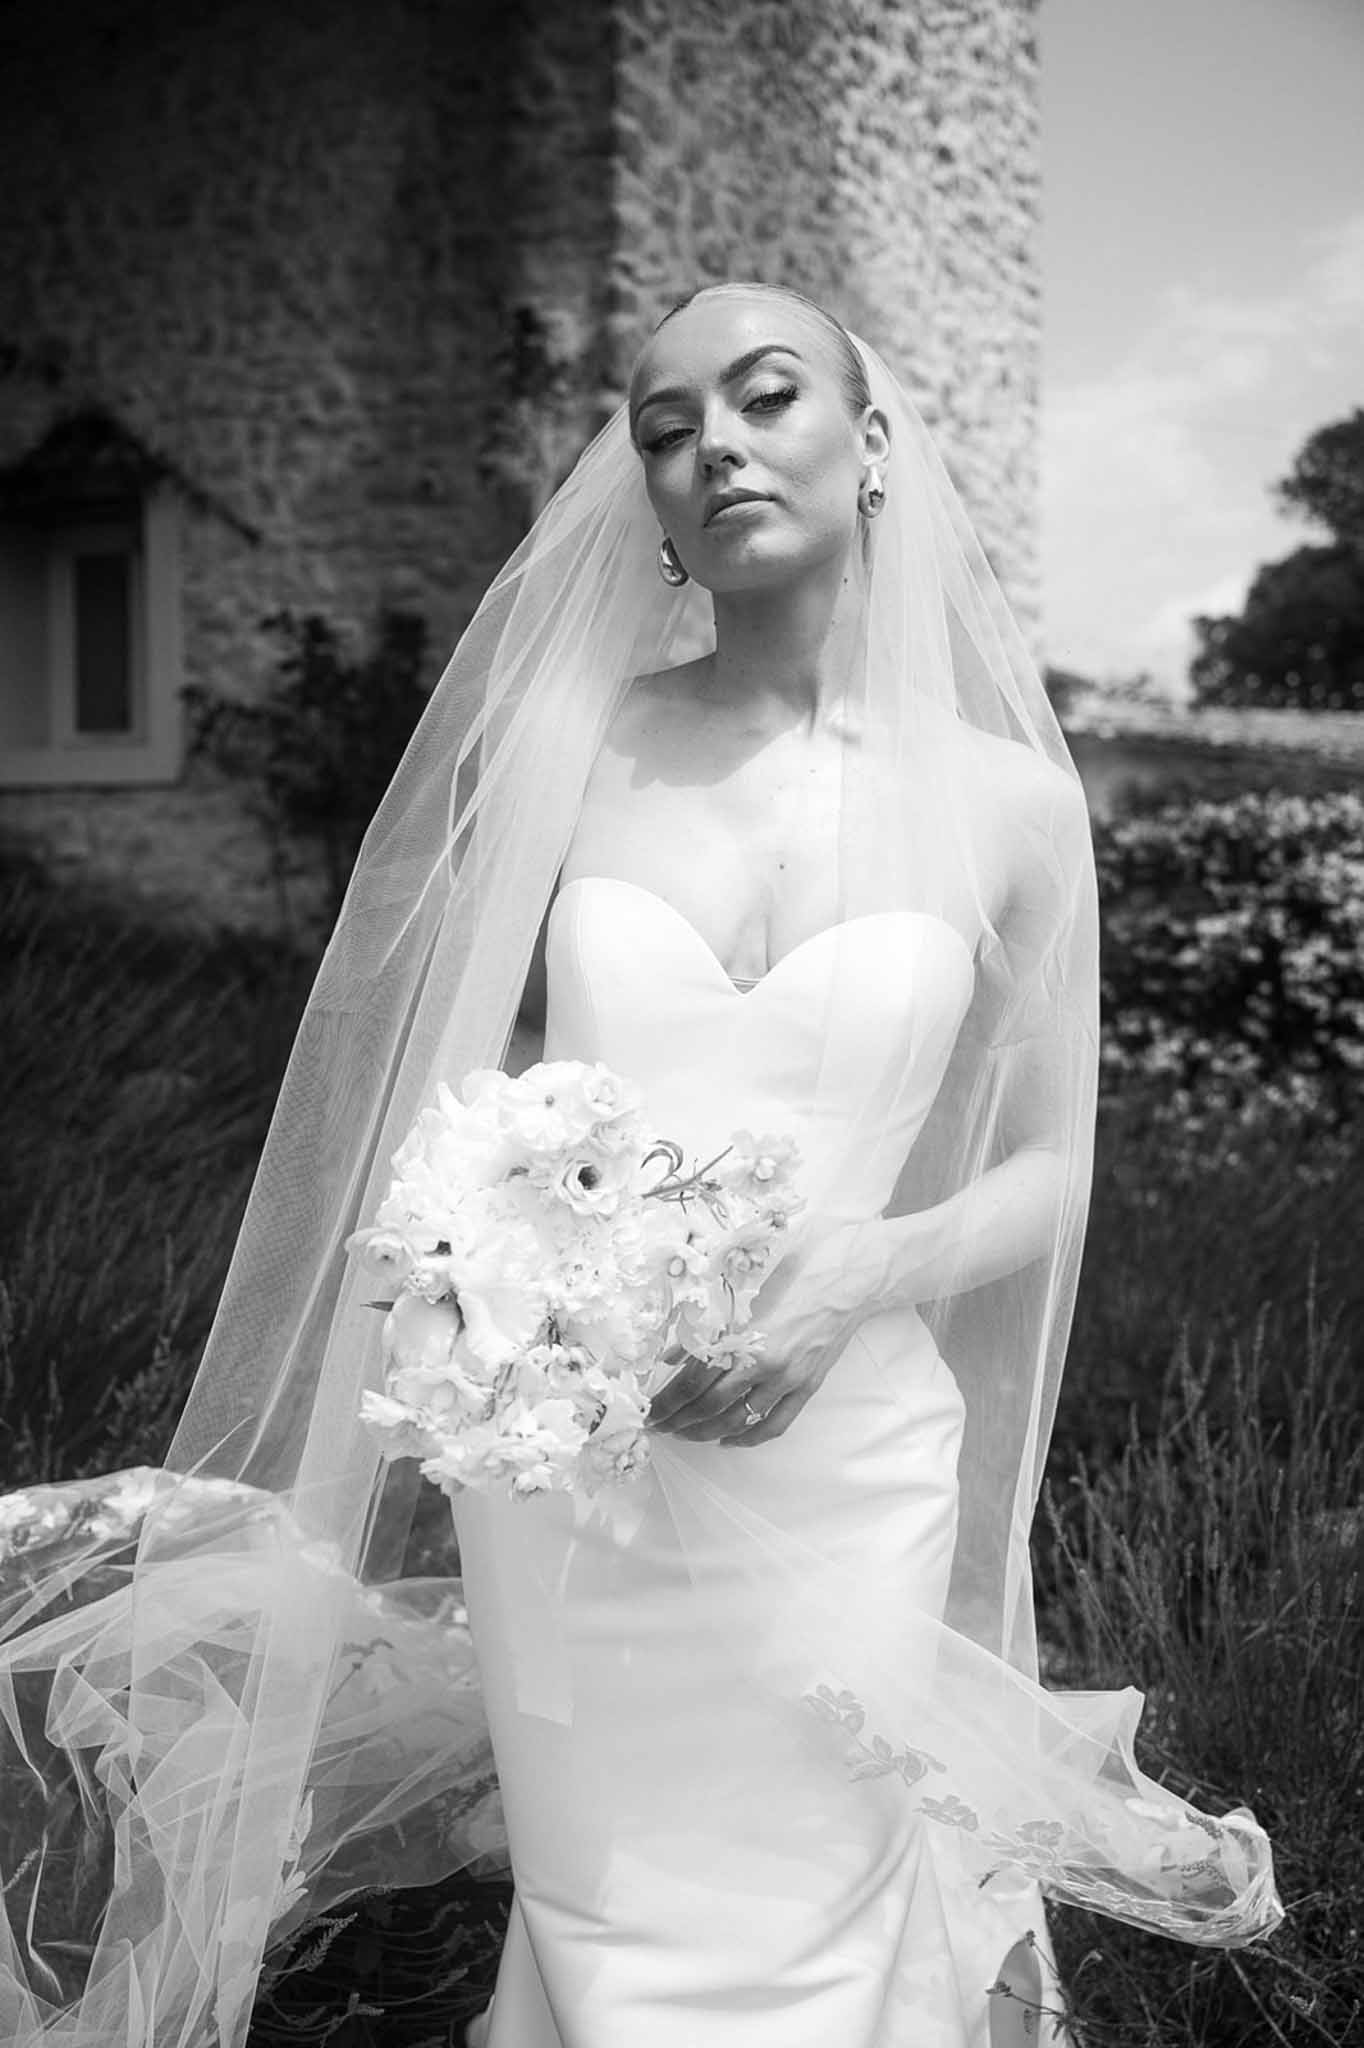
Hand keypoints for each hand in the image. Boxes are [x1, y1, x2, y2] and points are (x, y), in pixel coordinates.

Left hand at [646, 1219, 892, 1447]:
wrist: (851, 1277)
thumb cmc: (797, 1272)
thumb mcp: (745, 1291)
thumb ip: (707, 1327)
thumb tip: (671, 1355)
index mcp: (744, 1335)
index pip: (692, 1379)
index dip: (667, 1400)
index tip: (650, 1411)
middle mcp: (764, 1362)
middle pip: (710, 1404)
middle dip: (679, 1420)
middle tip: (659, 1427)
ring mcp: (788, 1379)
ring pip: (738, 1419)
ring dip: (706, 1431)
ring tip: (686, 1434)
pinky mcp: (808, 1387)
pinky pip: (775, 1425)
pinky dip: (748, 1437)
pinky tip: (729, 1439)